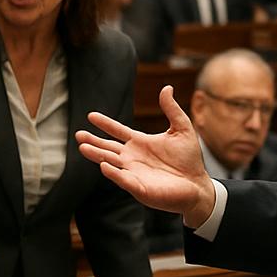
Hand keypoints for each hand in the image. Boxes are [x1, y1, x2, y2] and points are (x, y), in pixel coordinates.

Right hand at [76, 85, 215, 226]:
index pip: (118, 131)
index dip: (105, 124)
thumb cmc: (189, 159)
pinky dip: (113, 173)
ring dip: (97, 156)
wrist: (198, 185)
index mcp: (140, 143)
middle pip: (108, 148)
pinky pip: (124, 180)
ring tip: (83, 147)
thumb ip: (172, 110)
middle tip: (78, 135)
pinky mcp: (140, 188)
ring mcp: (134, 173)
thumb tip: (167, 88)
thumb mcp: (182, 129)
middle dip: (93, 142)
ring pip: (110, 163)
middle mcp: (133, 158)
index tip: (91, 115)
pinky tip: (103, 165)